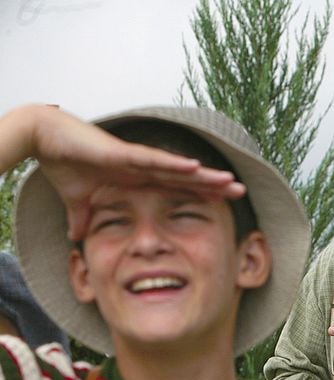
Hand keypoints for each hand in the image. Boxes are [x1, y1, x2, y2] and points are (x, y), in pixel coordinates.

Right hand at [12, 105, 245, 239]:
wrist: (44, 140)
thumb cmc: (65, 165)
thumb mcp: (79, 202)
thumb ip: (84, 218)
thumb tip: (77, 238)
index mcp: (139, 180)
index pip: (178, 190)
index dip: (201, 196)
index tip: (225, 204)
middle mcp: (144, 168)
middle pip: (187, 178)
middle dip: (213, 185)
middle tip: (242, 191)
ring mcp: (136, 160)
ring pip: (178, 169)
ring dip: (203, 175)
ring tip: (229, 180)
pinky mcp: (123, 154)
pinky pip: (154, 160)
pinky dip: (174, 164)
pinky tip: (196, 167)